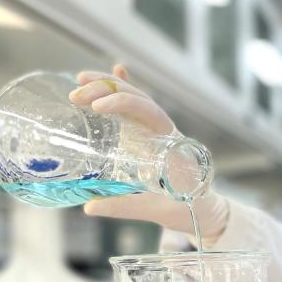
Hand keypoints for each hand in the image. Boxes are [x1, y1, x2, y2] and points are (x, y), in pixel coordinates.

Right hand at [70, 64, 228, 243]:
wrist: (205, 211)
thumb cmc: (188, 210)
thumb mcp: (156, 210)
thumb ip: (124, 207)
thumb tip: (89, 207)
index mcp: (172, 144)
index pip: (149, 112)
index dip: (124, 104)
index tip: (98, 107)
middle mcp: (165, 132)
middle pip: (138, 99)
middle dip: (107, 91)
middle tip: (76, 96)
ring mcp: (157, 132)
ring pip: (136, 100)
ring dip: (109, 87)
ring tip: (79, 82)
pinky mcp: (149, 137)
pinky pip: (137, 109)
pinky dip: (127, 91)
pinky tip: (116, 70)